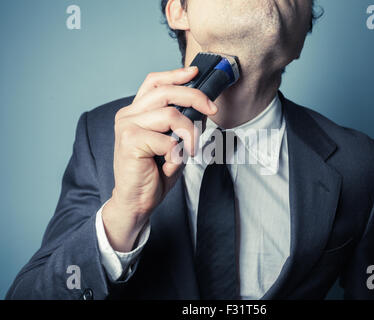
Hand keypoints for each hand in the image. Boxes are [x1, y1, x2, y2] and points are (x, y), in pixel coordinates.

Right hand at [102, 67, 217, 251]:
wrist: (137, 202)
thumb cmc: (154, 173)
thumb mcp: (172, 143)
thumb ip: (180, 124)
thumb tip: (202, 107)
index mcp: (135, 112)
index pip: (154, 82)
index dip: (176, 75)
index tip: (195, 72)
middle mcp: (128, 115)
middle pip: (165, 92)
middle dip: (195, 97)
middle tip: (212, 109)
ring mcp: (126, 126)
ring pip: (171, 114)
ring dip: (190, 133)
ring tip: (191, 150)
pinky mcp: (130, 141)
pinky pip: (167, 140)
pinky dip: (177, 152)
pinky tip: (171, 163)